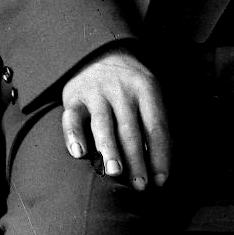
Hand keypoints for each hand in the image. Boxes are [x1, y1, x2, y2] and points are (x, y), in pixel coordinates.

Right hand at [59, 48, 170, 190]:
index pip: (156, 126)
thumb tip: (161, 163)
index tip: (161, 180)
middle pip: (130, 130)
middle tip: (140, 185)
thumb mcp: (148, 90)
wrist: (98, 49)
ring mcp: (96, 91)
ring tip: (114, 172)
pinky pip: (72, 118)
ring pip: (103, 125)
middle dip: (136, 159)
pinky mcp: (73, 95)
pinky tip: (79, 153)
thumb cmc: (129, 82)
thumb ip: (153, 121)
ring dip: (109, 149)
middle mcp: (121, 89)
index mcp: (146, 88)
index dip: (159, 155)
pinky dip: (74, 136)